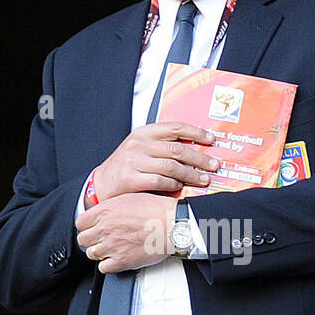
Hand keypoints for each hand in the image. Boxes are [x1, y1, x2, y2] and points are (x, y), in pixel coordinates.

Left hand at [76, 193, 177, 272]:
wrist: (173, 224)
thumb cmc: (157, 209)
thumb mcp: (129, 198)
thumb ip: (111, 207)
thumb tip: (103, 213)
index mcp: (105, 211)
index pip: (80, 223)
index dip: (86, 226)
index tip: (92, 228)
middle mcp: (105, 228)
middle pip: (83, 239)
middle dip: (91, 240)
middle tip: (101, 239)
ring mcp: (112, 246)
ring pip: (92, 254)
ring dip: (100, 252)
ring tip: (112, 248)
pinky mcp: (121, 261)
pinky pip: (103, 268)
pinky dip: (108, 265)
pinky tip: (116, 259)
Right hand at [92, 122, 218, 201]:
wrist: (101, 183)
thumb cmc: (127, 166)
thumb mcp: (141, 148)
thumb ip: (162, 146)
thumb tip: (195, 149)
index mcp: (144, 132)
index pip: (175, 127)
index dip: (196, 133)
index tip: (211, 140)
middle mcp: (139, 144)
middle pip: (177, 149)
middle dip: (200, 158)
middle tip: (214, 165)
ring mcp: (134, 161)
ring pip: (172, 167)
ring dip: (191, 175)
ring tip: (203, 180)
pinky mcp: (131, 179)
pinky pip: (160, 182)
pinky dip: (174, 186)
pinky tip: (180, 187)